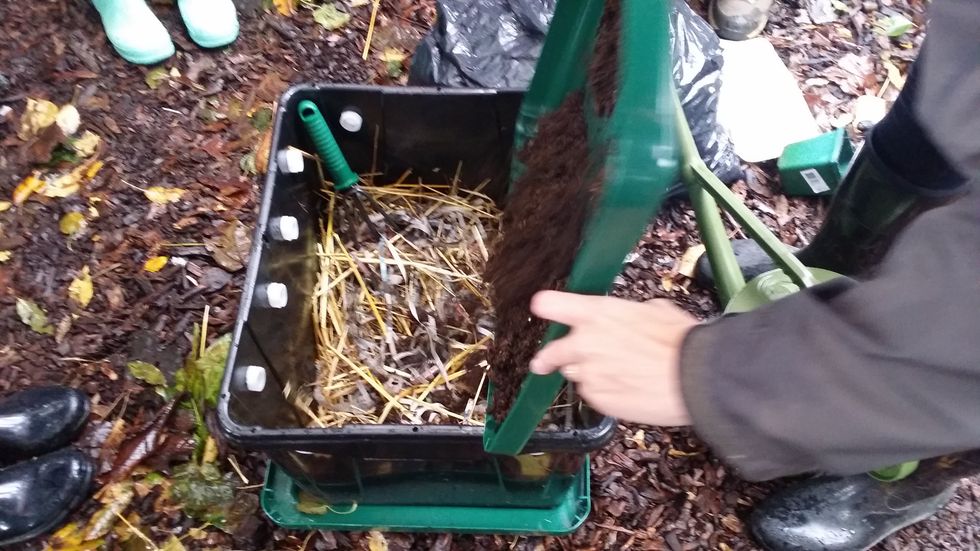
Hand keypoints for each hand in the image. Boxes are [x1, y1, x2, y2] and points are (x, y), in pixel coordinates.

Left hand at [529, 290, 696, 425]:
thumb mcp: (655, 310)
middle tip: (544, 363)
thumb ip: (629, 314)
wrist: (696, 377)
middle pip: (551, 352)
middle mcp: (585, 342)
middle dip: (547, 359)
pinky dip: (605, 393)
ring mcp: (589, 373)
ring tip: (618, 375)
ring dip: (588, 374)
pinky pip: (593, 395)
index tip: (540, 309)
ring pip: (575, 375)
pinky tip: (629, 388)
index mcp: (598, 313)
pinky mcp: (598, 399)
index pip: (553, 304)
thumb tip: (631, 318)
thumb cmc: (681, 342)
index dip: (547, 306)